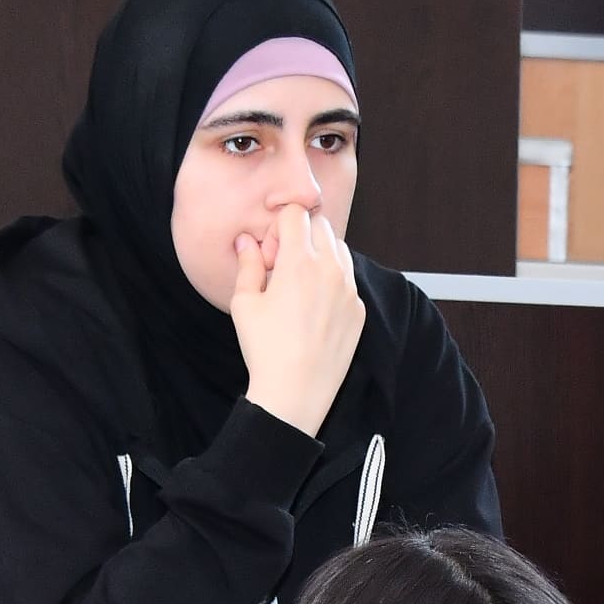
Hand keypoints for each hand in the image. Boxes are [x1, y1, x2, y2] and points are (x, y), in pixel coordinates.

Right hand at [228, 202, 365, 437]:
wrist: (296, 391)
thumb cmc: (265, 349)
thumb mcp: (244, 303)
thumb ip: (248, 264)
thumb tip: (246, 241)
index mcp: (300, 262)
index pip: (296, 213)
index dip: (278, 226)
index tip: (271, 252)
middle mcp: (330, 269)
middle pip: (321, 225)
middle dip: (301, 234)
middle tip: (283, 265)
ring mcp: (349, 289)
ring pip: (339, 249)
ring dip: (320, 254)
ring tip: (300, 284)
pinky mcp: (358, 309)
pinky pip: (348, 278)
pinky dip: (332, 279)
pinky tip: (314, 307)